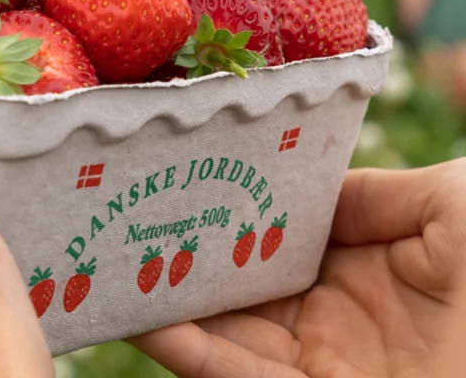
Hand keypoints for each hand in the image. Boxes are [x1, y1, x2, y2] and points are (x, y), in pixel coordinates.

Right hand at [130, 161, 465, 376]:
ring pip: (227, 336)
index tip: (177, 186)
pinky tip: (144, 321)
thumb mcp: (451, 202)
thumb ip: (368, 192)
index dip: (227, 214)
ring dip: (170, 307)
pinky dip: (189, 353)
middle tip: (122, 226)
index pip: (275, 236)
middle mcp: (335, 316)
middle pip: (241, 288)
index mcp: (365, 262)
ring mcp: (323, 366)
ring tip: (112, 270)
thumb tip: (299, 183)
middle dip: (184, 260)